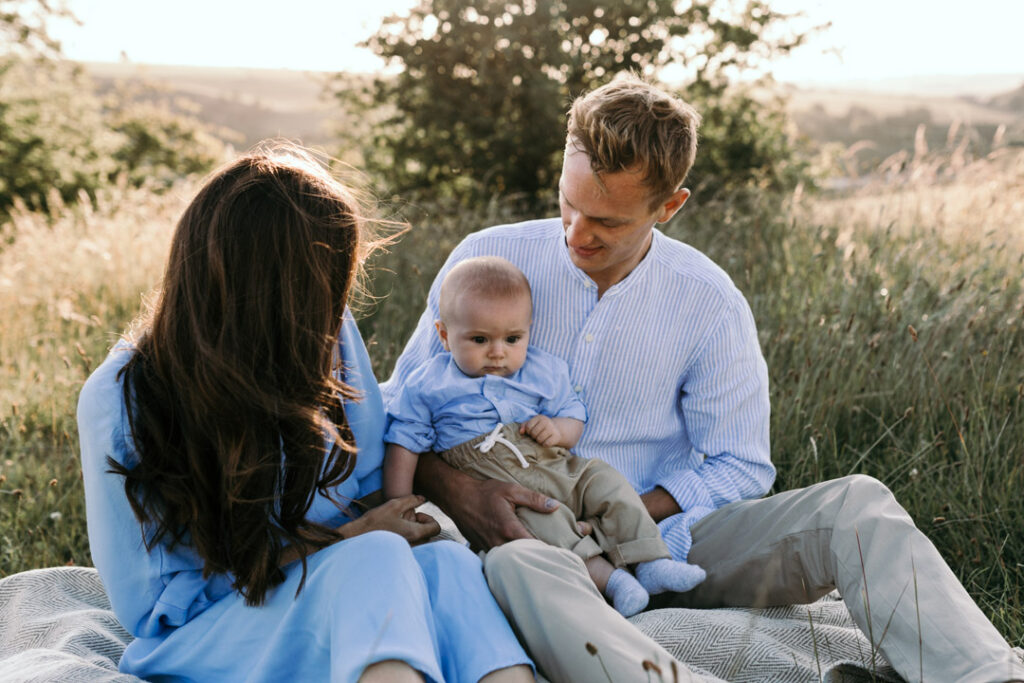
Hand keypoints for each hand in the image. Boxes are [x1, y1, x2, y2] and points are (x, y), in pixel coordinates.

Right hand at [343, 494, 440, 545]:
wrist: (356, 540)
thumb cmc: (374, 522)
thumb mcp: (393, 506)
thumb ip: (411, 500)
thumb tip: (422, 498)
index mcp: (415, 534)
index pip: (436, 528)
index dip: (429, 518)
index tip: (416, 515)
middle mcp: (414, 545)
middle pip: (428, 535)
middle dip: (421, 525)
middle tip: (405, 519)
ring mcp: (407, 552)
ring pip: (420, 541)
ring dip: (413, 531)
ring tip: (398, 526)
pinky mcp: (400, 555)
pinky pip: (411, 547)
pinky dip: (406, 539)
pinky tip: (393, 534)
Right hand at [413, 453, 558, 551]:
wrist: (457, 497)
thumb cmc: (485, 492)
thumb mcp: (511, 490)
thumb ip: (534, 499)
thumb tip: (555, 506)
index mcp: (509, 530)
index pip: (534, 548)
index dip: (547, 551)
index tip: (559, 552)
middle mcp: (499, 544)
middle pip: (523, 559)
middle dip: (537, 557)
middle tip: (551, 557)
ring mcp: (489, 549)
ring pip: (511, 561)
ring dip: (523, 559)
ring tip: (536, 556)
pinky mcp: (483, 550)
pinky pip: (500, 559)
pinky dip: (509, 558)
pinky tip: (517, 554)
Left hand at [521, 415, 560, 446]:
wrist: (556, 429)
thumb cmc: (541, 427)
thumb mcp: (532, 423)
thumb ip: (524, 426)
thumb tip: (521, 432)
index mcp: (539, 417)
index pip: (528, 427)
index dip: (528, 432)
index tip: (532, 431)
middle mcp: (546, 421)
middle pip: (533, 433)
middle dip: (534, 437)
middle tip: (537, 435)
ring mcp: (552, 429)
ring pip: (539, 439)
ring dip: (539, 441)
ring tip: (542, 438)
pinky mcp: (556, 436)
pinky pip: (546, 444)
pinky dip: (545, 444)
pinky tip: (546, 441)